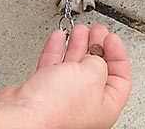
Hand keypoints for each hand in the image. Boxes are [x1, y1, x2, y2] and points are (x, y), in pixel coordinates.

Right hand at [0, 24, 131, 128]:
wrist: (24, 114)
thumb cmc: (57, 106)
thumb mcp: (90, 76)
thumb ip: (98, 63)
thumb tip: (97, 57)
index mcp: (105, 106)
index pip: (120, 79)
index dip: (118, 55)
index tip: (111, 38)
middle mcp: (86, 103)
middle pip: (96, 70)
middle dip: (97, 47)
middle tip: (97, 31)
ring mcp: (64, 96)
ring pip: (74, 66)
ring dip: (77, 45)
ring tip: (79, 30)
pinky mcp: (44, 90)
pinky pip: (54, 65)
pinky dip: (57, 49)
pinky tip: (58, 37)